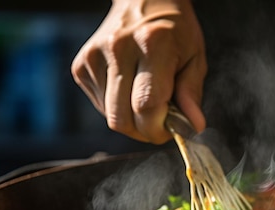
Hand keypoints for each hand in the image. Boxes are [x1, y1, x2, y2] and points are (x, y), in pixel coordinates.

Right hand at [71, 0, 206, 143]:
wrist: (142, 0)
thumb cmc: (173, 30)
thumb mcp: (194, 57)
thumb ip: (192, 93)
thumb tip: (193, 127)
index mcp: (152, 43)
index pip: (146, 106)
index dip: (158, 129)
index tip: (169, 129)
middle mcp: (118, 48)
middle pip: (122, 119)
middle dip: (143, 131)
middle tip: (158, 122)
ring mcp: (94, 56)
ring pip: (110, 117)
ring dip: (131, 120)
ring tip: (145, 99)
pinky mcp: (80, 66)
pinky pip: (100, 107)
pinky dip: (117, 108)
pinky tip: (129, 89)